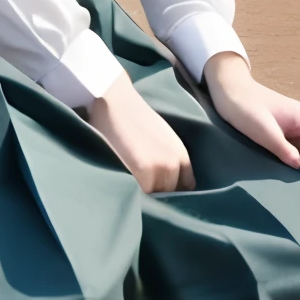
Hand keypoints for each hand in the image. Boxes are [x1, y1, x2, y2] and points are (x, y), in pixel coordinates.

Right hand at [88, 73, 194, 192]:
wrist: (114, 99)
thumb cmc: (131, 116)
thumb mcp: (161, 137)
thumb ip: (166, 159)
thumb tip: (160, 185)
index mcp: (181, 155)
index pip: (184, 188)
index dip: (170, 194)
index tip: (156, 195)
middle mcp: (175, 164)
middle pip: (168, 196)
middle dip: (156, 199)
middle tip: (139, 197)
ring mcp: (160, 169)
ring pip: (154, 198)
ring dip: (143, 200)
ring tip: (129, 196)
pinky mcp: (142, 172)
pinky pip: (140, 196)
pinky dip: (132, 197)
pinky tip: (122, 192)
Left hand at [203, 52, 299, 176]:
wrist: (232, 92)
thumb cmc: (245, 107)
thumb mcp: (262, 130)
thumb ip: (282, 148)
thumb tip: (299, 167)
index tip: (286, 170)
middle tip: (275, 166)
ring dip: (293, 167)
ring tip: (270, 160)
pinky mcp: (296, 137)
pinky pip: (299, 158)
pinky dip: (287, 163)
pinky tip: (271, 158)